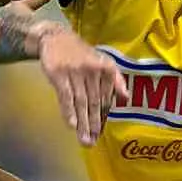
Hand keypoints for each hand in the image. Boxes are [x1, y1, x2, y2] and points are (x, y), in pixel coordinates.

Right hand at [39, 26, 126, 145]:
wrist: (56, 38)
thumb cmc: (81, 54)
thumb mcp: (102, 60)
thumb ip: (115, 78)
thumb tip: (126, 97)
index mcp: (105, 68)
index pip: (106, 98)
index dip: (103, 117)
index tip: (100, 134)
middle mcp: (92, 70)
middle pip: (94, 103)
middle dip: (94, 125)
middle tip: (93, 142)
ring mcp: (75, 72)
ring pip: (80, 102)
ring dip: (82, 123)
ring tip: (84, 140)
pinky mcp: (59, 74)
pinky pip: (65, 97)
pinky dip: (68, 112)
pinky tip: (72, 125)